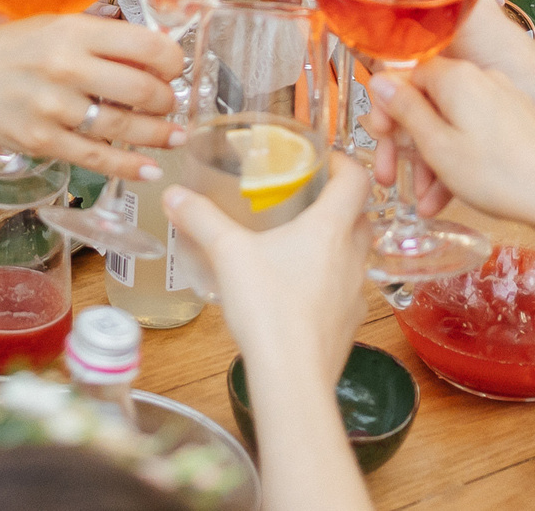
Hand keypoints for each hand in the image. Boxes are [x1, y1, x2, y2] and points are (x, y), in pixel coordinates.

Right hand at [0, 14, 184, 183]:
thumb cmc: (6, 48)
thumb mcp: (54, 25)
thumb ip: (101, 35)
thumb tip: (157, 43)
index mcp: (73, 30)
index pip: (147, 45)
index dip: (172, 60)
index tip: (175, 67)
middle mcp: (65, 66)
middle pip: (143, 89)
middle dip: (168, 100)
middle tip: (171, 103)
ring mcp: (53, 108)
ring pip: (125, 128)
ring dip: (159, 135)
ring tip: (174, 135)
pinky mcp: (41, 142)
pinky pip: (97, 158)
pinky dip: (130, 167)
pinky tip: (151, 168)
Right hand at [165, 159, 370, 382]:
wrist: (292, 376)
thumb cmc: (269, 308)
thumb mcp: (228, 253)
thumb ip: (201, 218)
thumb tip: (175, 194)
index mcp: (331, 228)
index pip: (357, 179)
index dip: (344, 162)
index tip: (323, 158)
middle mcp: (352, 256)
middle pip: (360, 216)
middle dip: (338, 203)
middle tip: (305, 198)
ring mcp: (356, 293)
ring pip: (355, 254)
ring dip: (335, 243)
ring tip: (297, 244)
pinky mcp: (348, 323)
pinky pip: (345, 291)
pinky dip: (328, 282)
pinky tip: (298, 291)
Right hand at [366, 58, 534, 232]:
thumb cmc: (498, 175)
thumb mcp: (437, 145)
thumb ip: (405, 109)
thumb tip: (380, 79)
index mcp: (457, 77)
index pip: (406, 76)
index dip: (386, 109)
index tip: (378, 140)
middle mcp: (481, 78)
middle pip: (428, 101)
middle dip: (406, 142)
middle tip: (390, 175)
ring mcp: (502, 99)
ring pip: (451, 122)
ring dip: (431, 159)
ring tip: (423, 202)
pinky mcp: (517, 122)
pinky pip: (474, 133)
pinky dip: (457, 159)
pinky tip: (447, 197)